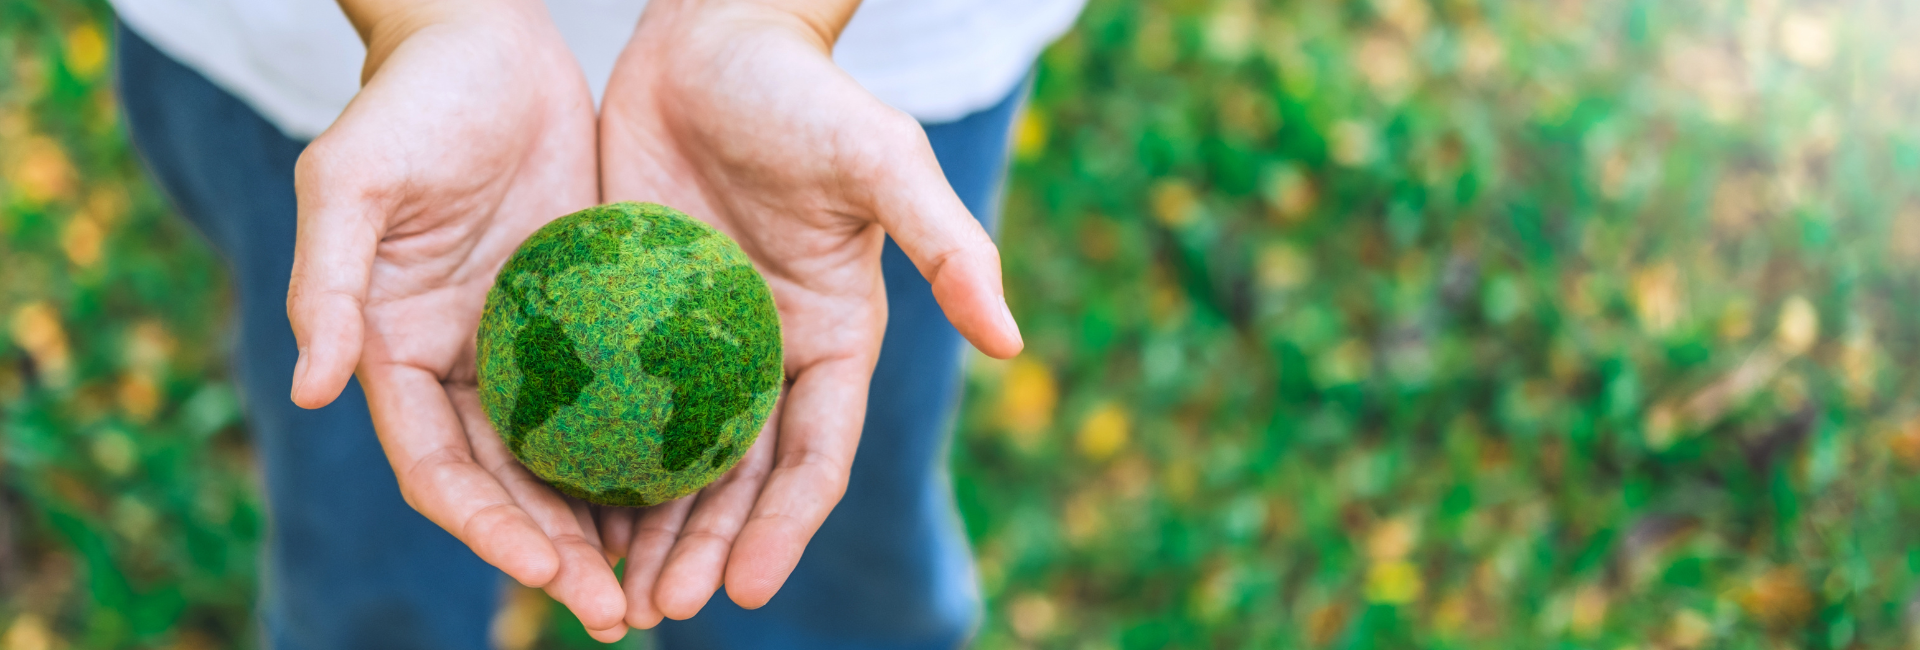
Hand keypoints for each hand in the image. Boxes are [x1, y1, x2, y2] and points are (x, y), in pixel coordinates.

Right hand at [286, 0, 626, 640]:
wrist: (483, 40)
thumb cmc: (409, 103)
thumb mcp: (353, 181)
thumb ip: (328, 282)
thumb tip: (313, 388)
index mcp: (397, 355)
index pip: (442, 471)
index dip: (489, 530)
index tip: (550, 576)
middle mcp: (465, 367)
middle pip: (510, 489)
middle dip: (559, 557)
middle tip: (622, 616)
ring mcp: (529, 348)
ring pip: (569, 461)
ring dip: (608, 527)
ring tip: (664, 588)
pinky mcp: (588, 317)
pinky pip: (621, 400)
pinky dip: (647, 453)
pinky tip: (698, 494)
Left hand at [594, 0, 1024, 626]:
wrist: (712, 34)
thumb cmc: (804, 94)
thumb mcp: (881, 162)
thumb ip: (947, 246)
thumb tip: (1012, 342)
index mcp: (833, 339)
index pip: (815, 455)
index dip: (784, 527)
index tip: (741, 587)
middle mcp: (767, 356)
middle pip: (741, 481)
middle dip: (707, 550)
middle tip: (659, 611)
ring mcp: (695, 344)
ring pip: (673, 460)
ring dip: (650, 530)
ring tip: (612, 595)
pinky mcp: (630, 318)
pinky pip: (609, 404)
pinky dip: (592, 462)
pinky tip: (557, 509)